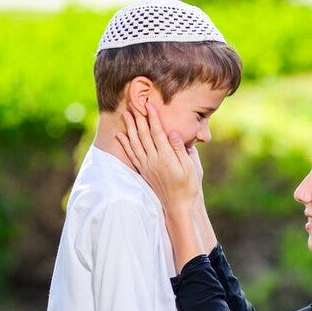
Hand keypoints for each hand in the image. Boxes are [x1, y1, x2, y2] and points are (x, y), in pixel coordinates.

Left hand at [116, 103, 198, 217]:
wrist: (177, 207)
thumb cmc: (188, 187)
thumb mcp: (190, 168)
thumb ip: (180, 150)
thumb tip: (173, 133)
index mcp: (166, 157)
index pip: (158, 133)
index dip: (153, 118)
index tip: (149, 105)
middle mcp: (154, 160)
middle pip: (143, 135)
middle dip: (139, 118)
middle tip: (134, 103)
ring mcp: (147, 166)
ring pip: (135, 143)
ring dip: (130, 128)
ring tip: (126, 114)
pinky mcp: (143, 171)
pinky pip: (132, 155)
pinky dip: (125, 144)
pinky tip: (121, 135)